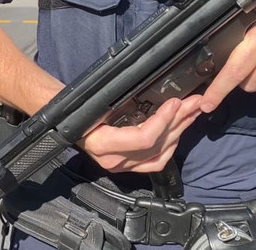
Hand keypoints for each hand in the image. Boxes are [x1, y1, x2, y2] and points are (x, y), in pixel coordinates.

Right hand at [79, 95, 201, 172]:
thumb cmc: (74, 106)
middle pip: (156, 145)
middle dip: (179, 121)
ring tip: (192, 112)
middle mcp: (112, 160)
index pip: (143, 139)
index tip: (176, 102)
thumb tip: (148, 89)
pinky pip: (155, 161)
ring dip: (179, 131)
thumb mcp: (94, 101)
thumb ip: (119, 101)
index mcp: (102, 144)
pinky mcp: (127, 165)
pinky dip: (171, 145)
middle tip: (195, 102)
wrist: (61, 118)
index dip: (164, 121)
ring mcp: (121, 165)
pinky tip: (179, 131)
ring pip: (160, 154)